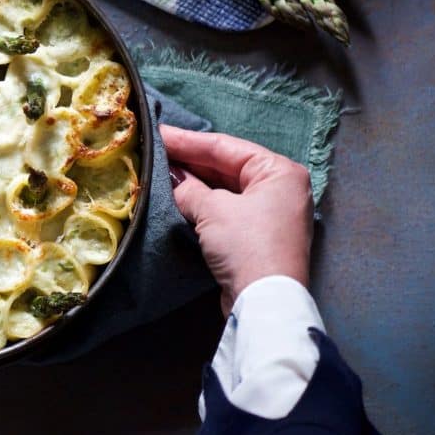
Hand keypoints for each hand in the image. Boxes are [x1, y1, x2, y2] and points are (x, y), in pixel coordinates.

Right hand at [161, 125, 312, 315]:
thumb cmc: (246, 244)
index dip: (187, 140)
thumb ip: (188, 188)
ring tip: (160, 168)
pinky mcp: (257, 236)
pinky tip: (177, 195)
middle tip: (155, 149)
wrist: (263, 302)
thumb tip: (171, 176)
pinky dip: (202, 202)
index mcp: (279, 171)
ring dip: (193, 182)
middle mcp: (280, 188)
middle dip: (190, 160)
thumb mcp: (212, 209)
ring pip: (224, 188)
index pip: (225, 147)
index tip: (158, 132)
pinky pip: (226, 209)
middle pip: (226, 166)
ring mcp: (270, 213)